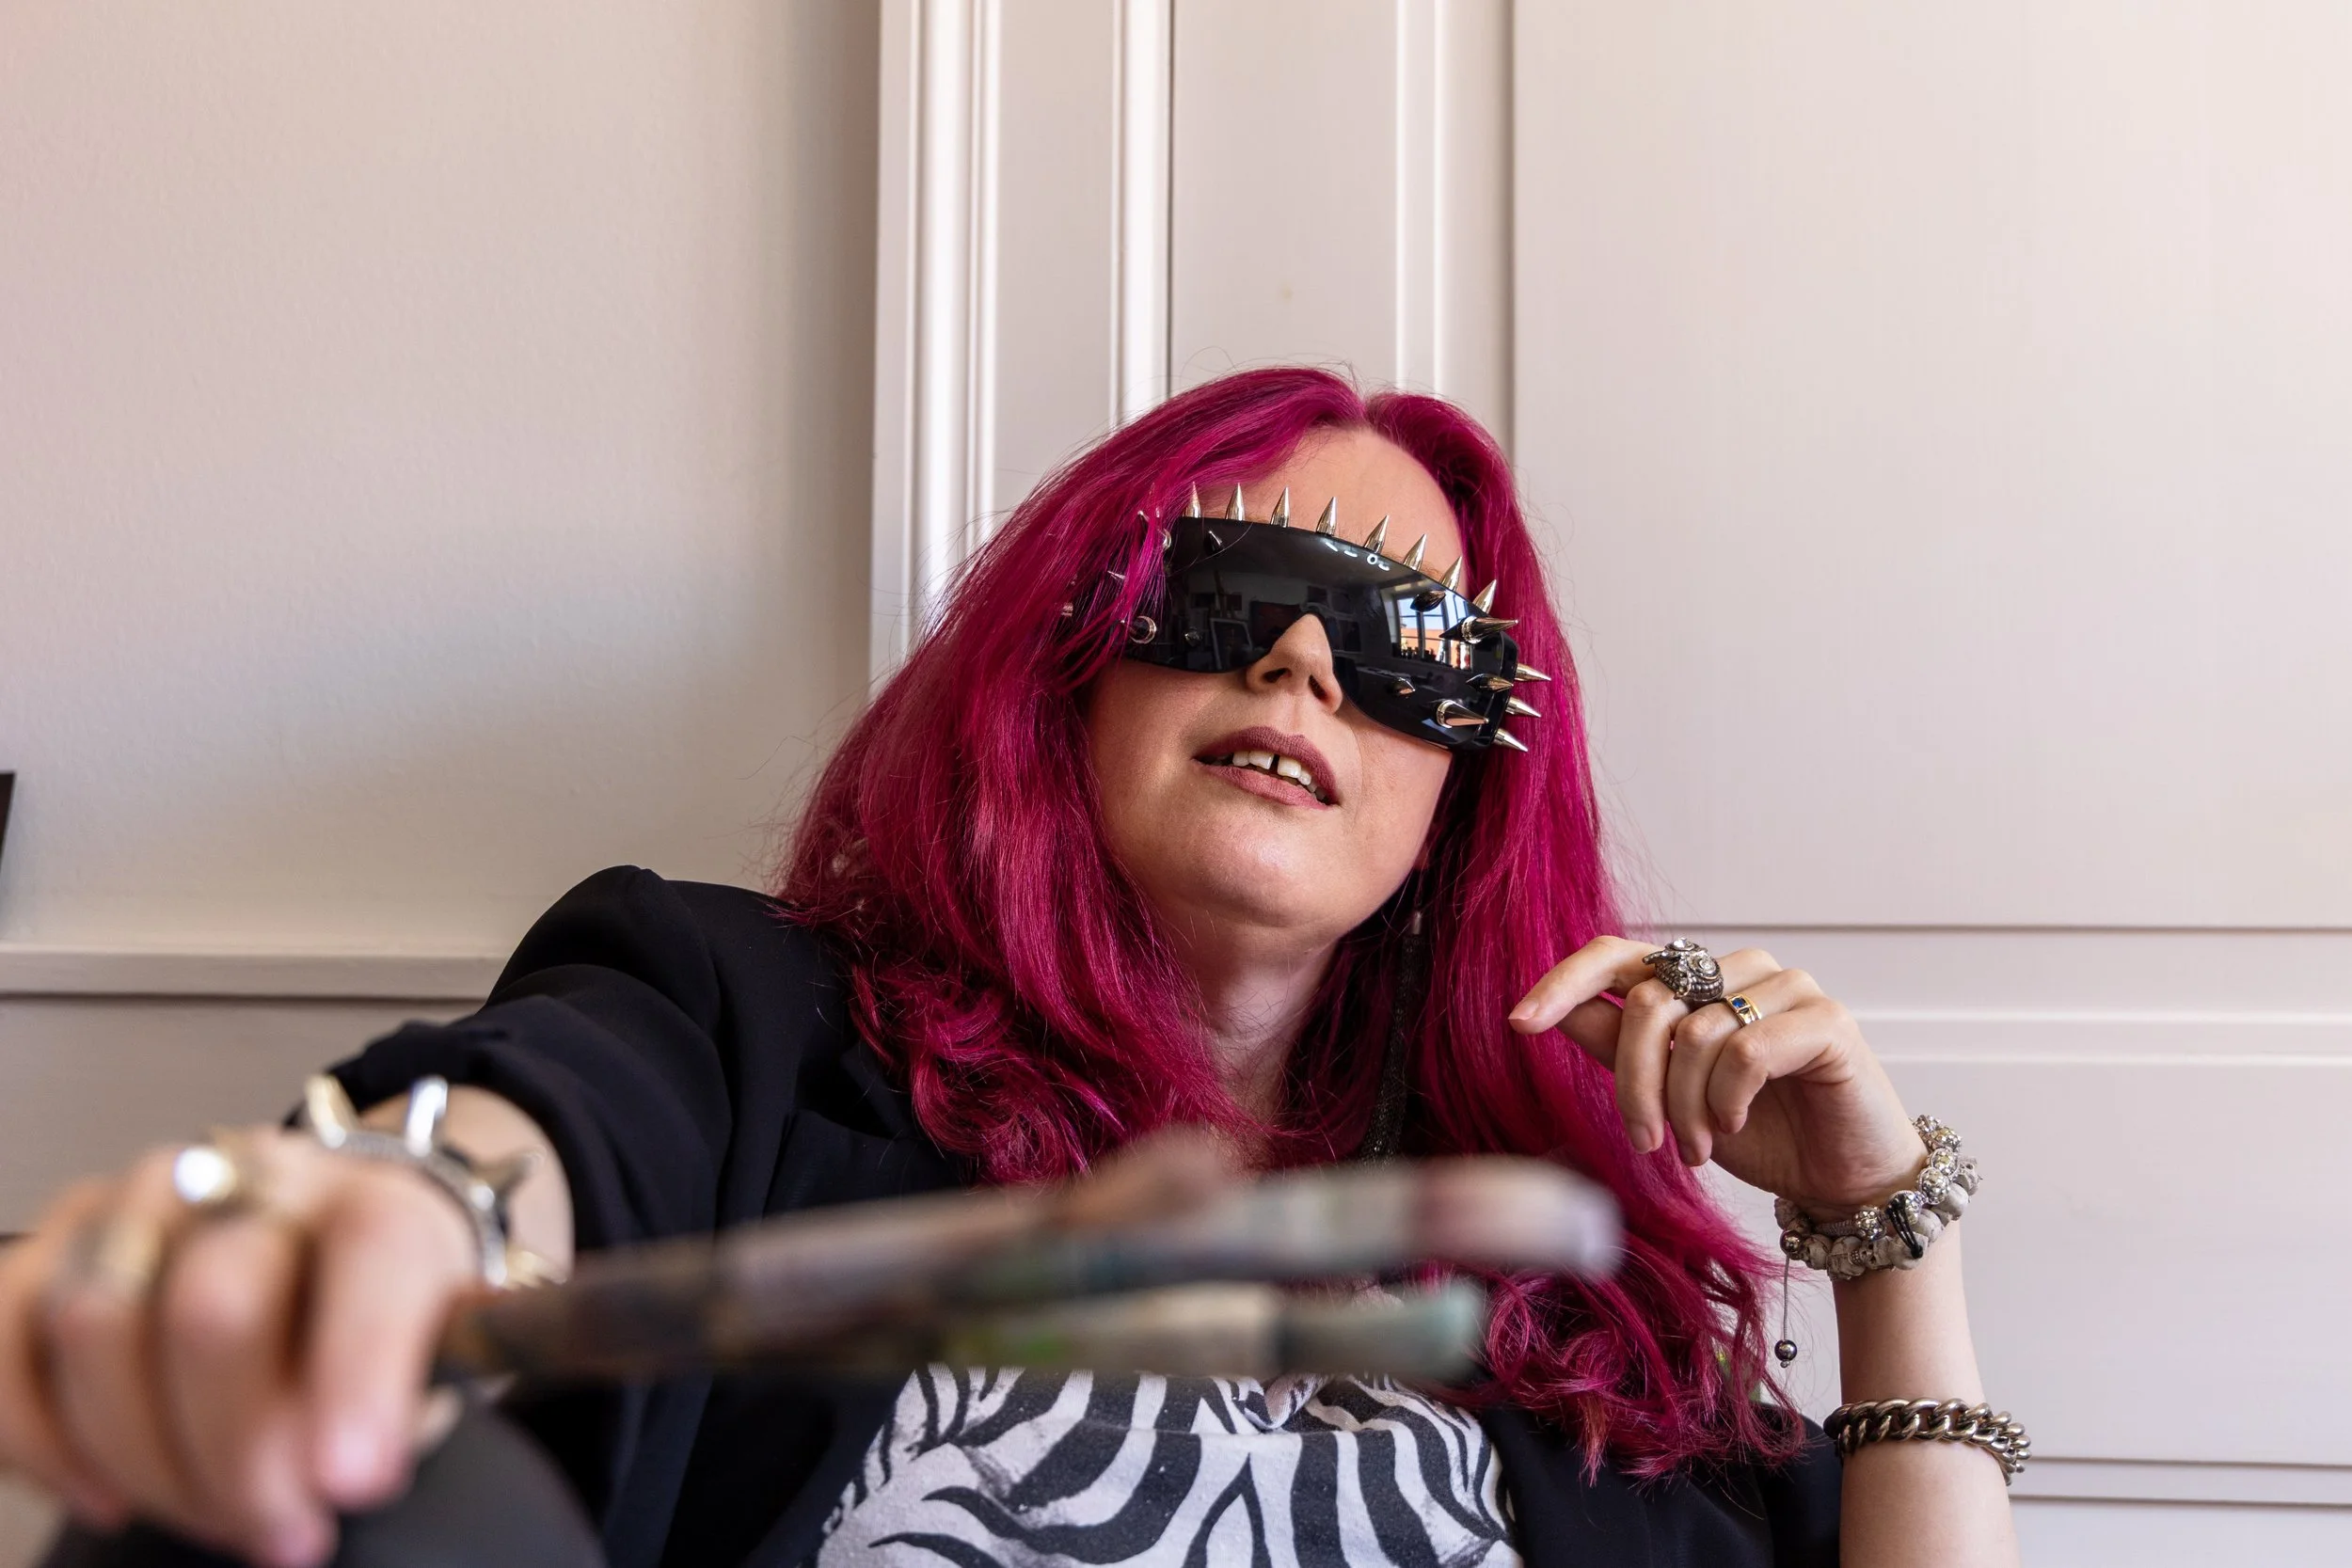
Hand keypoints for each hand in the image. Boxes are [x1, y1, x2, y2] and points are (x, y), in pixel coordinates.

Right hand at [0, 1130, 482, 1567]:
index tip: (351, 1478)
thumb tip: (342, 1468)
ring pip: (98, 1327)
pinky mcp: (52, 1248)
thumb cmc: (372, 1325)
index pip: (373, 1249)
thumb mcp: (431, 1360)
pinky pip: (5, 1342)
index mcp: (374, 1195)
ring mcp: (141, 1204)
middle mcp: (253, 1177)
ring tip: (220, 1518)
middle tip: (285, 1533)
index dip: (361, 1369)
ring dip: (150, 1463)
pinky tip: (111, 1496)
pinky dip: (46, 1442)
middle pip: (212, 1308)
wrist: (318, 1264)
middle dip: (239, 1457)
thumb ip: (396, 1400)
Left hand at [1509, 938, 1921, 1213]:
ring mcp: (1786, 987)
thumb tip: (1553, 1012)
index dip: (1564, 981)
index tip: (1519, 1023)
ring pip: (1694, 1031)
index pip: (1616, 955)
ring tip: (1701, 1145)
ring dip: (1685, 1105)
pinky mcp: (1826, 1019)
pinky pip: (1746, 1049)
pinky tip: (1738, 1125)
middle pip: (1647, 1003)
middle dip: (1635, 1084)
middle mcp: (1738, 969)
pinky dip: (1729, 1098)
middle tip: (1649, 1143)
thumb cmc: (1758, 1132)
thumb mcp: (1669, 1093)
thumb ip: (1619, 1048)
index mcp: (1695, 980)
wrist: (1840, 1179)